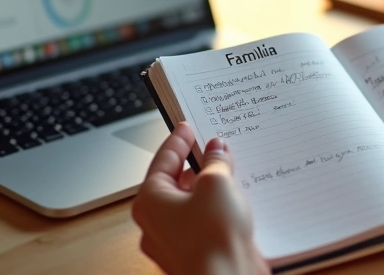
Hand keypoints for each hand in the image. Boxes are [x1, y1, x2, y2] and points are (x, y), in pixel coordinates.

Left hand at [132, 123, 267, 274]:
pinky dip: (215, 211)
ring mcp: (173, 243)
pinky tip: (234, 204)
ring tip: (230, 174)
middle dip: (197, 166)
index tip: (188, 128)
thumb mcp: (216, 183)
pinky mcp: (193, 255)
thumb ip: (215, 161)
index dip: (178, 141)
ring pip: (189, 206)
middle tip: (215, 149)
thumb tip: (216, 150)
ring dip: (208, 189)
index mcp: (149, 202)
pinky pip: (202, 225)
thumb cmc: (212, 239)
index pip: (163, 161)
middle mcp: (155, 224)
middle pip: (175, 183)